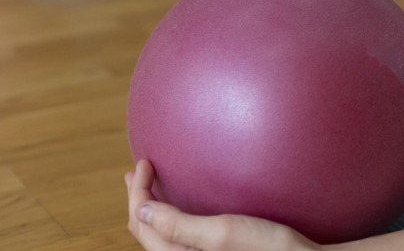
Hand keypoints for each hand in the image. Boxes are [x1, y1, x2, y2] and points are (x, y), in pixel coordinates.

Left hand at [125, 160, 319, 250]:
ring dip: (154, 208)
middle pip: (147, 231)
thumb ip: (177, 224)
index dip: (138, 192)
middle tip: (138, 172)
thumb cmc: (266, 248)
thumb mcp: (221, 232)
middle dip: (140, 200)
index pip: (143, 223)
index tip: (145, 162)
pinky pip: (178, 236)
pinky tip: (180, 206)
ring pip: (162, 235)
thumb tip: (141, 209)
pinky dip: (171, 216)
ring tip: (150, 187)